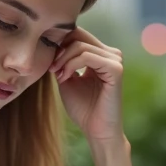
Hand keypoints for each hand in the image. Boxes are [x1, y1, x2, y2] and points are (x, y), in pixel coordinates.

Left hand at [50, 27, 123, 142]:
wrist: (96, 131)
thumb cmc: (83, 108)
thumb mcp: (66, 79)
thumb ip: (62, 60)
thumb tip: (53, 43)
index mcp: (101, 55)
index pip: (78, 34)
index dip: (60, 44)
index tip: (50, 65)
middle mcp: (111, 54)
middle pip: (79, 35)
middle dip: (60, 51)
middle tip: (52, 69)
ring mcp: (115, 60)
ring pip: (81, 45)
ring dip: (63, 59)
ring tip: (58, 76)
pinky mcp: (116, 69)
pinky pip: (87, 56)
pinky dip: (71, 65)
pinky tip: (64, 77)